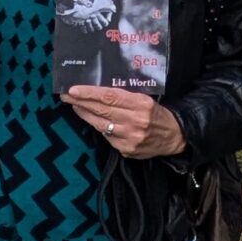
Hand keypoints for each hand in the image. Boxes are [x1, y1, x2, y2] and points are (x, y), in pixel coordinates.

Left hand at [66, 85, 183, 159]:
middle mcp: (134, 121)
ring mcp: (129, 138)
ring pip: (100, 125)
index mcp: (140, 104)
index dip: (89, 93)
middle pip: (101, 110)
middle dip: (81, 102)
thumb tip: (98, 91)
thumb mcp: (145, 98)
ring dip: (85, 115)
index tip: (74, 90)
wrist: (174, 136)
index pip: (109, 97)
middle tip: (66, 96)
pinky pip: (108, 137)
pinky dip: (100, 128)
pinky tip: (95, 121)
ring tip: (75, 106)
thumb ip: (125, 96)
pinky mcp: (127, 150)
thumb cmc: (156, 113)